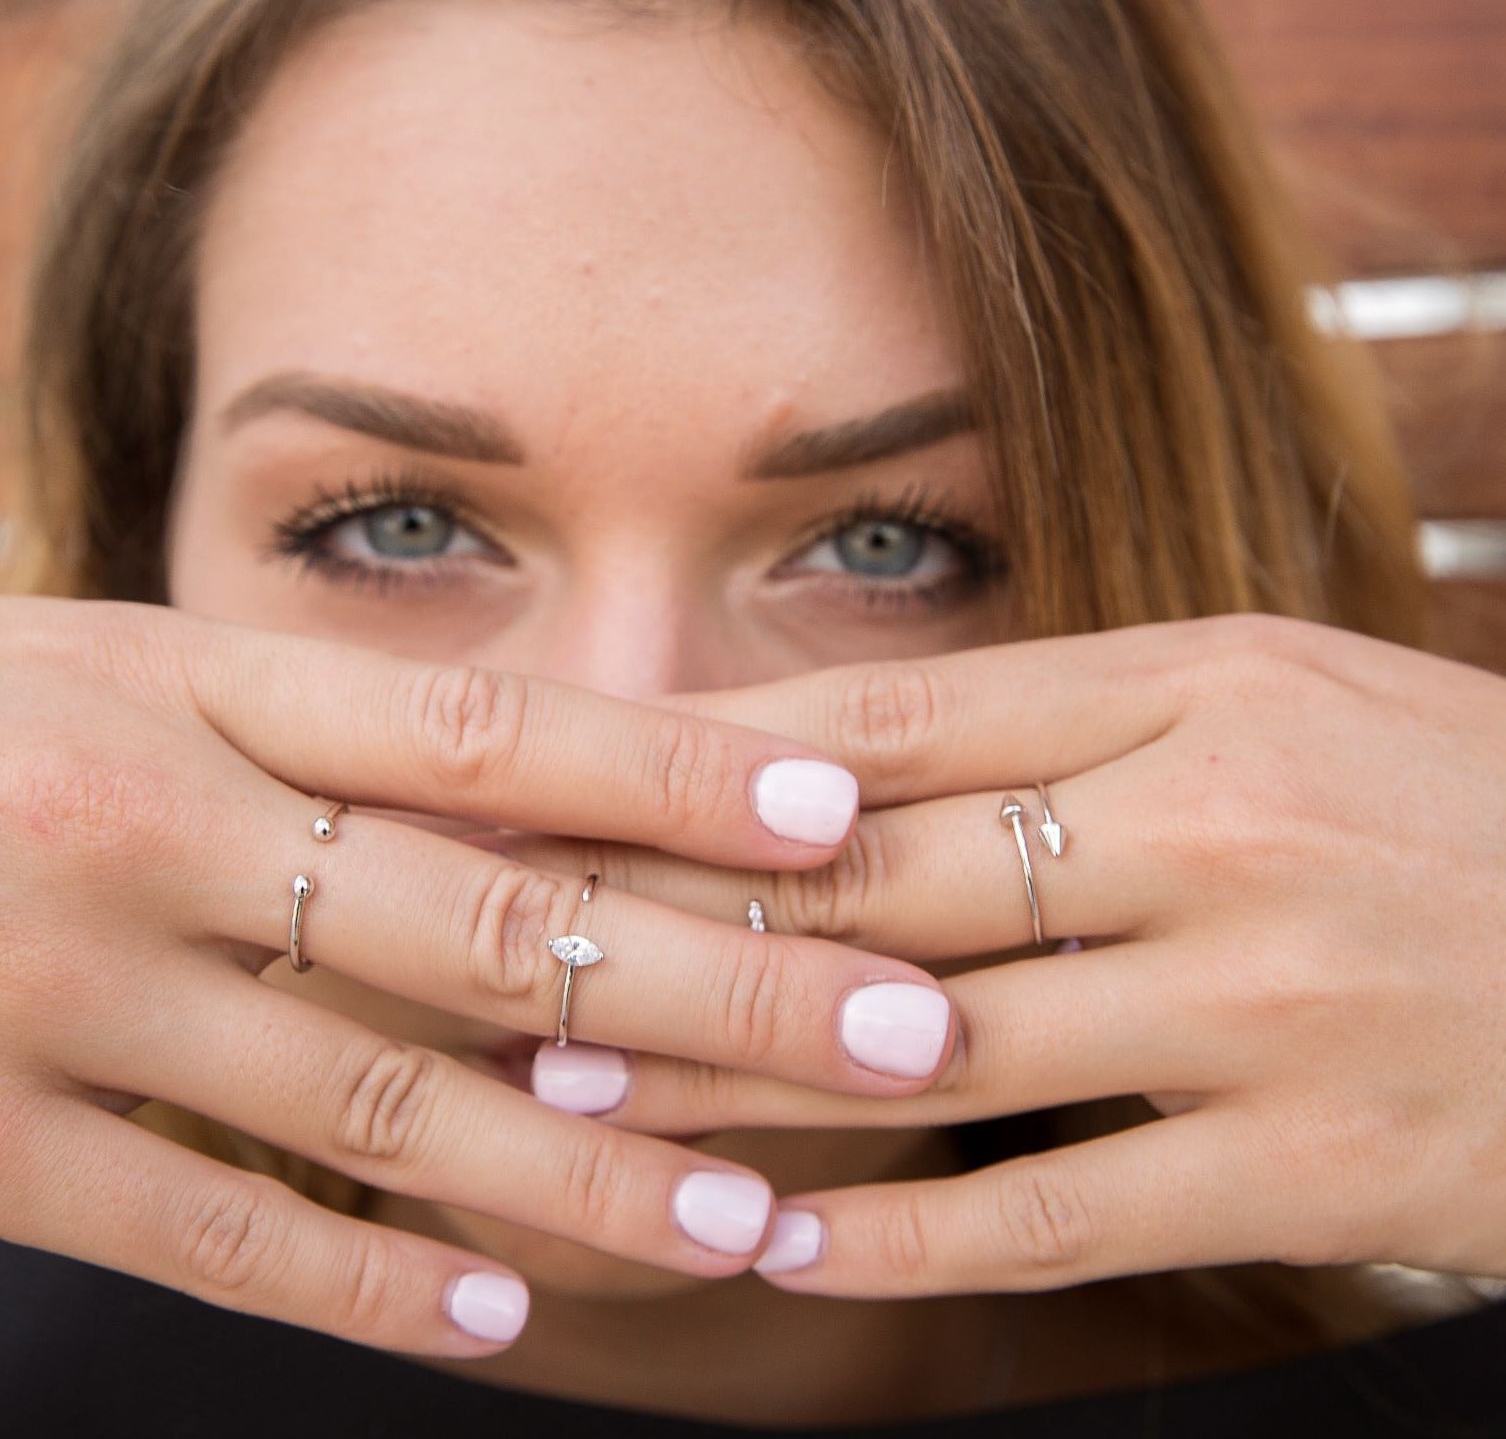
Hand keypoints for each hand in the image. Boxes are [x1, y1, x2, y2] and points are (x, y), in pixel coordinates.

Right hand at [0, 596, 955, 1352]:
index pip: (484, 729)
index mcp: (182, 683)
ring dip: (586, 1164)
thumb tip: (541, 807)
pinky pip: (207, 1225)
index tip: (839, 818)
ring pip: (376, 1098)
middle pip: (485, 918)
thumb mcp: (112, 675)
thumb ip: (303, 747)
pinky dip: (369, 1272)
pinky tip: (507, 1308)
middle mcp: (136, 823)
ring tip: (751, 1217)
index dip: (674, 772)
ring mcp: (44, 989)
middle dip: (713, 988)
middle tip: (897, 1038)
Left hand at [500, 615, 1505, 1293]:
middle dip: (678, 923)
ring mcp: (1265, 1001)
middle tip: (523, 955)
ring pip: (936, 1048)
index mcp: (1193, 688)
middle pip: (879, 878)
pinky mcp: (1319, 1166)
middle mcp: (1214, 826)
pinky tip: (779, 1250)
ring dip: (740, 1086)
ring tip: (588, 1104)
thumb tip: (851, 762)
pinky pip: (1062, 1211)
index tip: (562, 785)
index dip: (702, 762)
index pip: (887, 721)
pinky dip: (903, 1238)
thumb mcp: (1271, 697)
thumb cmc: (1446, 801)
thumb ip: (1074, 724)